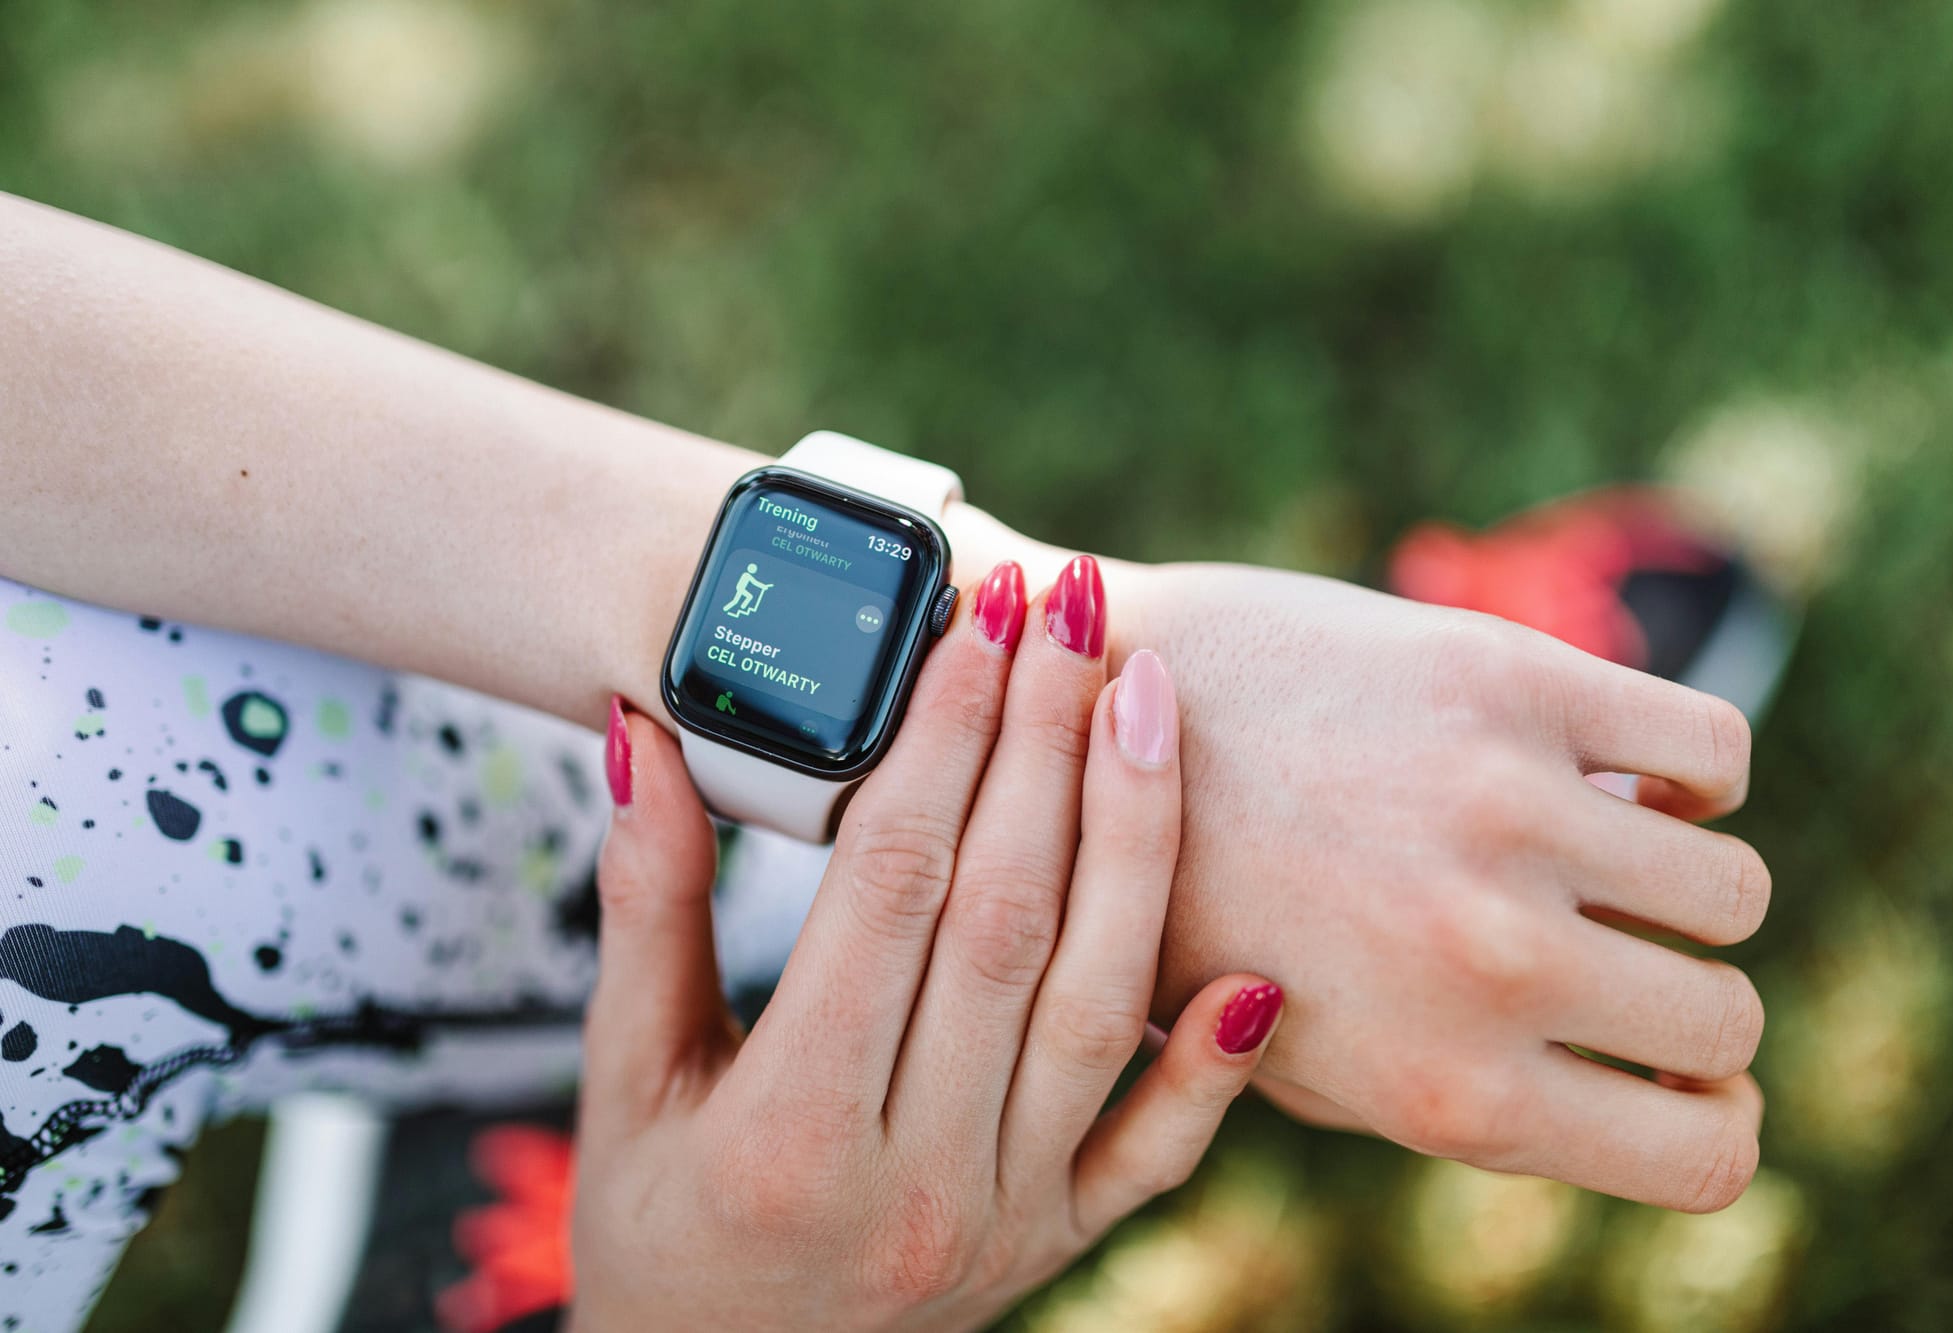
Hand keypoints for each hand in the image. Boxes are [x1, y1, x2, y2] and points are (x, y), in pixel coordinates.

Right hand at [572, 561, 1283, 1331]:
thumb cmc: (656, 1228)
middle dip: (1043, 746)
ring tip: (1153, 700)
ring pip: (1094, 1004)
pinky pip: (1155, 1153)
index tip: (970, 623)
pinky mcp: (1057, 1243)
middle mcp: (911, 1177)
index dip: (935, 741)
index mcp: (785, 1131)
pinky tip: (1264, 966)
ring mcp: (1000, 1216)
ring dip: (1135, 843)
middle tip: (1070, 610)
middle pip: (1005, 920)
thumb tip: (646, 740)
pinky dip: (1212, 1068)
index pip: (886, 891)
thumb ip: (646, 909)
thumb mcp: (624, 1077)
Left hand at [1119, 563, 1768, 1211]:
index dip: (1703, 1115)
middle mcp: (1495, 962)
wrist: (1080, 719)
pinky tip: (1610, 769)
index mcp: (1445, 1088)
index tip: (1671, 1072)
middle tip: (1614, 950)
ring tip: (1598, 854)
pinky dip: (1691, 770)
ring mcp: (1507, 812)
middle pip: (1728, 1019)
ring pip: (1733, 885)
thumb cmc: (1183, 905)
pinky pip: (1713, 747)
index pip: (1708, 1156)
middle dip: (1685, 1000)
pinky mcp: (1505, 679)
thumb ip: (1449, 1094)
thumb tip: (1631, 1089)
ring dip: (1682, 880)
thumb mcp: (1291, 1063)